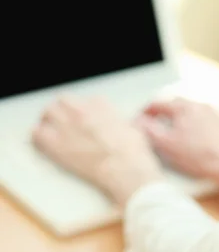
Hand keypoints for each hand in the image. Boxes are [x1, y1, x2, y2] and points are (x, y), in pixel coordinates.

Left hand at [32, 96, 163, 206]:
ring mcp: (67, 126)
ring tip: (53, 130)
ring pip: (48, 112)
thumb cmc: (132, 151)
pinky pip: (36, 133)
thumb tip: (116, 126)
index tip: (88, 120)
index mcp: (102, 105)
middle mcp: (82, 111)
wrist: (124, 168)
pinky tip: (45, 143)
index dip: (87, 111)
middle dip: (64, 109)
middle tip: (66, 121)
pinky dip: (39, 136)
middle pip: (64, 100)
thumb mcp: (132, 127)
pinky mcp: (56, 144)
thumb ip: (118, 121)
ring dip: (50, 119)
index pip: (88, 100)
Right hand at [135, 99, 218, 180]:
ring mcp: (211, 112)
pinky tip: (188, 138)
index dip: (145, 112)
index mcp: (184, 107)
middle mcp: (199, 105)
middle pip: (174, 104)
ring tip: (169, 133)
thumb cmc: (197, 156)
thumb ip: (149, 130)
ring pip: (187, 111)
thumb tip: (138, 121)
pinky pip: (199, 118)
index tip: (139, 121)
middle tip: (153, 125)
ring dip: (176, 118)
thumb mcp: (166, 144)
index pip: (158, 103)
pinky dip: (190, 123)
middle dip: (161, 113)